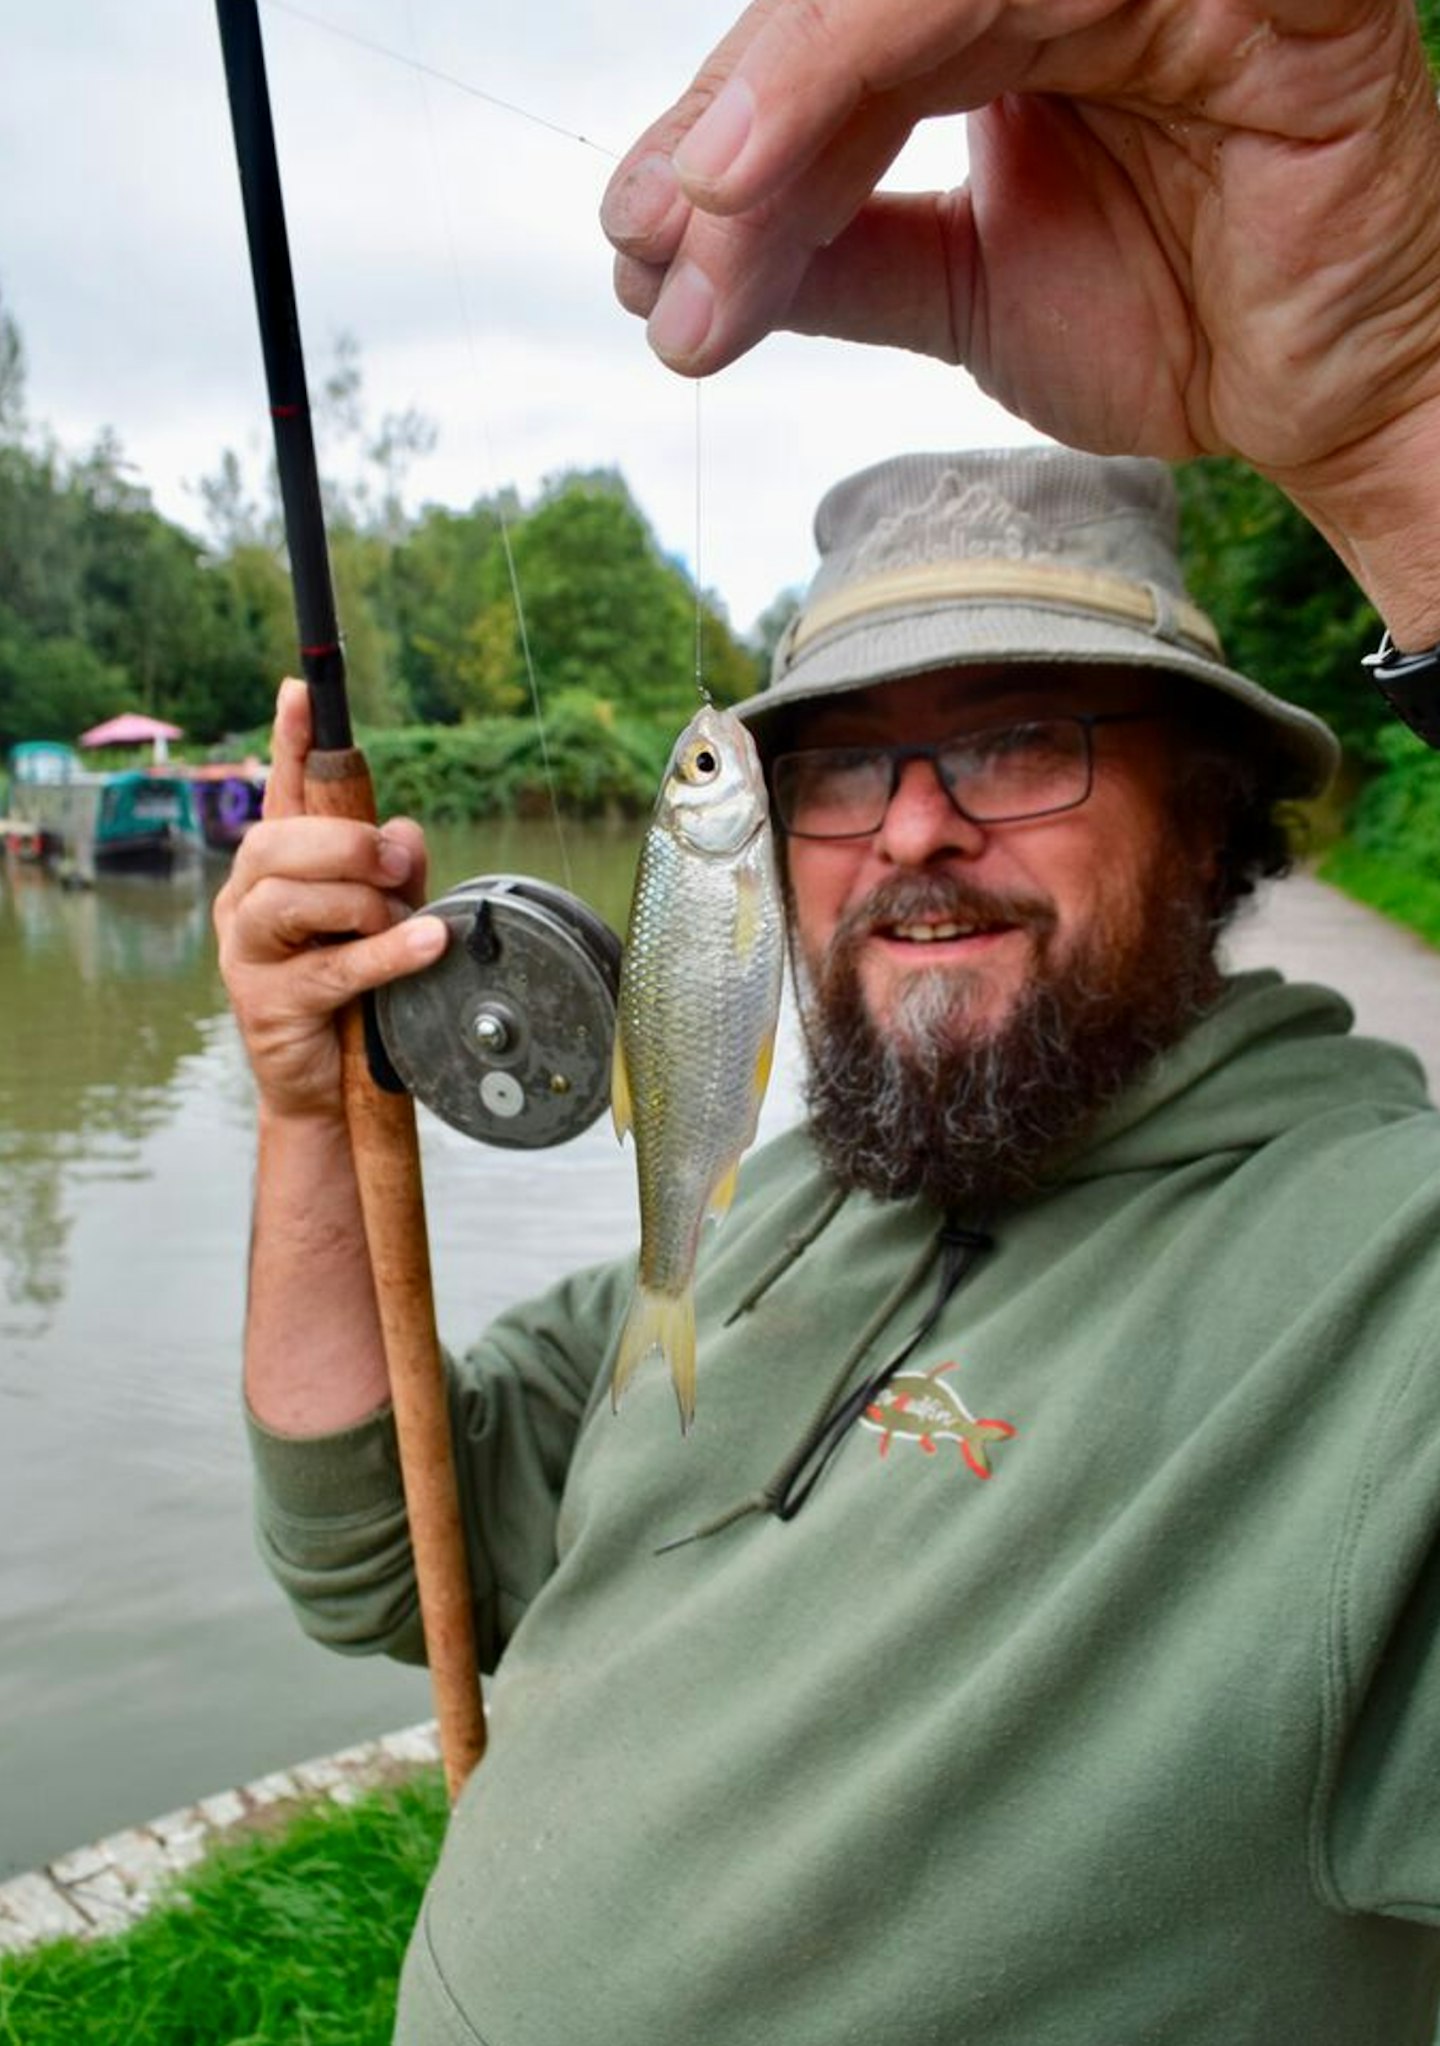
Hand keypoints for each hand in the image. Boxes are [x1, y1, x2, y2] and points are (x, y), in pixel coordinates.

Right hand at [214, 679, 446, 1120]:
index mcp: (275, 869)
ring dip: (363, 904)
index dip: (289, 740)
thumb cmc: (353, 993)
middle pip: (281, 840)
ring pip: (292, 898)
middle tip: (399, 865)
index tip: (300, 691)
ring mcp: (245, 950)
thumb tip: (405, 830)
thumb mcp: (382, 919)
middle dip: (350, 844)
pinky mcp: (266, 1000)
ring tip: (404, 923)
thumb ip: (395, 871)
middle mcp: (246, 900)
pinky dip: (387, 951)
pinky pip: (330, 964)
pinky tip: (428, 943)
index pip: (279, 791)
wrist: (326, 1088)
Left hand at [602, 0, 1439, 622]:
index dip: (726, 139)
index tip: (638, 249)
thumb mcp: (964, 296)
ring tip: (704, 202)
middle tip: (648, 234)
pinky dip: (888, 40)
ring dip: (788, 86)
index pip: (831, 50)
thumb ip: (836, 260)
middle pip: (852, 6)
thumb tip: (670, 272)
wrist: (1323, 401)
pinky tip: (781, 142)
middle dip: (734, 127)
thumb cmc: (1176, 323)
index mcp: (1004, 23)